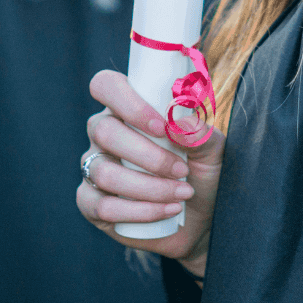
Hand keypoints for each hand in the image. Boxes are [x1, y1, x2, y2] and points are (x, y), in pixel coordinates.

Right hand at [76, 69, 223, 279]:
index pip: (106, 85)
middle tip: (182, 169)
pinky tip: (169, 209)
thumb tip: (178, 123)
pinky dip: (141, 211)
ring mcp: (94, 167)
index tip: (162, 126)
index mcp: (129, 107)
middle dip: (148, 154)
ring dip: (150, 187)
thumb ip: (200, 132)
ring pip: (104, 172)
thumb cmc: (202, 170)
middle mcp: (104, 133)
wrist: (200, 216)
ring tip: (183, 192)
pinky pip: (103, 207)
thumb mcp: (212, 149)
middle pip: (104, 130)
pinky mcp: (90, 203)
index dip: (128, 102)